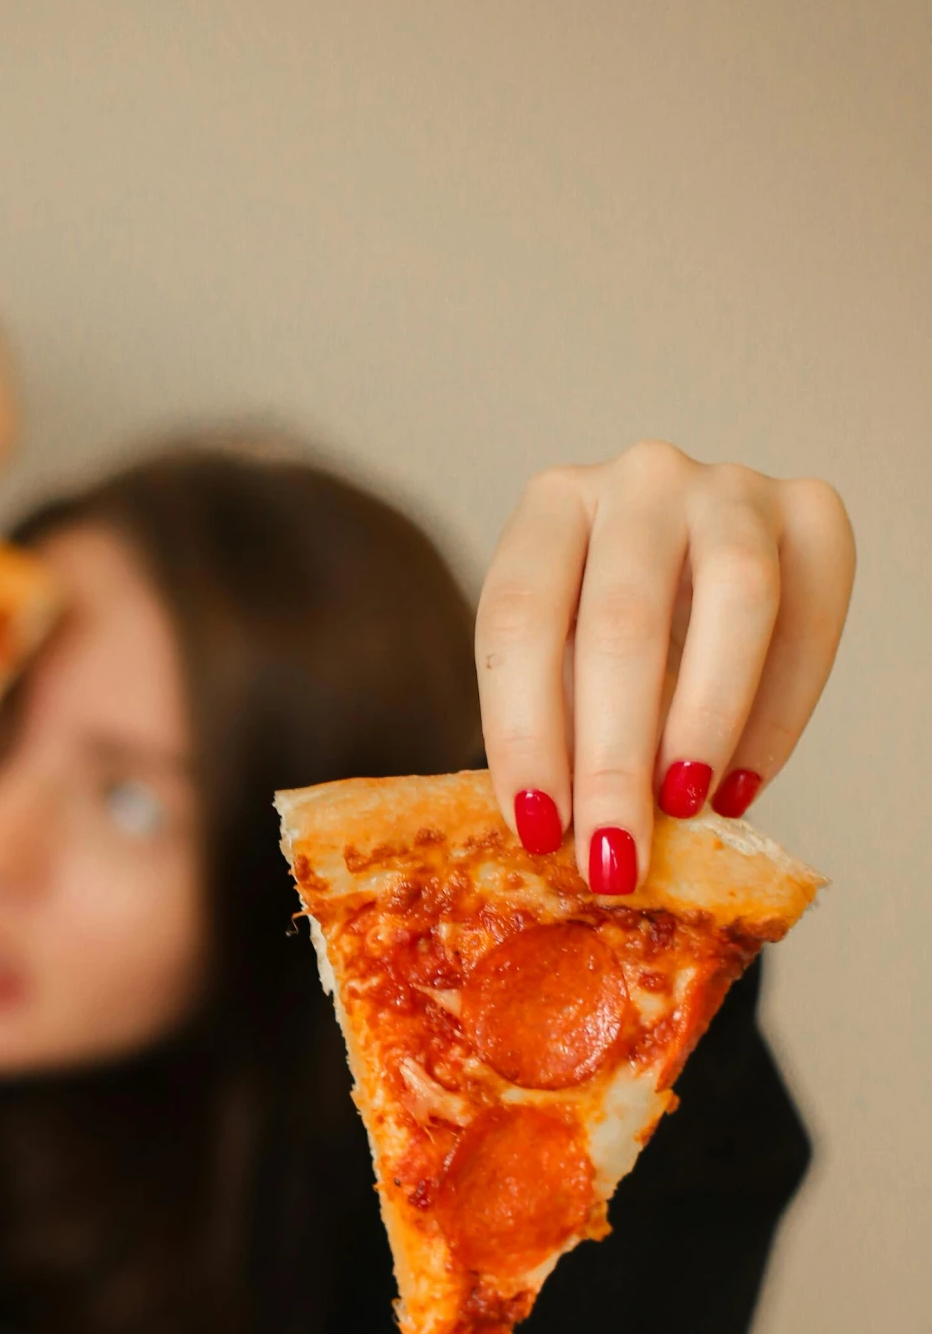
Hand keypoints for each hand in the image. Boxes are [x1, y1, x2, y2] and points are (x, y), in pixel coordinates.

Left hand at [476, 440, 854, 891]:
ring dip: (708, 721)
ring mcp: (733, 488)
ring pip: (735, 600)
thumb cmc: (606, 633)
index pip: (519, 617)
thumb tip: (553, 838)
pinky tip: (743, 787)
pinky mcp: (814, 514)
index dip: (524, 730)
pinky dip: (779, 715)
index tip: (537, 828)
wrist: (688, 567)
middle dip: (615, 756)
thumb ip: (554, 730)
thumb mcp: (560, 666)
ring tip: (685, 808)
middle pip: (623, 621)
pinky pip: (808, 618)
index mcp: (551, 504)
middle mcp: (642, 478)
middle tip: (614, 854)